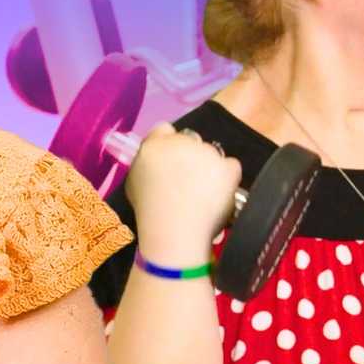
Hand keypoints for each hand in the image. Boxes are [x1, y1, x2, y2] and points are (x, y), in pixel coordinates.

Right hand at [124, 123, 240, 264]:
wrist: (174, 232)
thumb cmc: (149, 213)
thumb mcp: (134, 183)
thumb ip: (147, 164)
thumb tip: (157, 163)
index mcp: (155, 145)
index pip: (163, 130)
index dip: (168, 145)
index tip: (171, 162)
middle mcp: (181, 142)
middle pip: (190, 141)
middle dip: (190, 158)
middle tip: (187, 184)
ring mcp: (206, 152)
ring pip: (212, 154)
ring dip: (209, 169)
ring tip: (202, 196)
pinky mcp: (226, 166)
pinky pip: (230, 167)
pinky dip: (227, 179)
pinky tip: (217, 196)